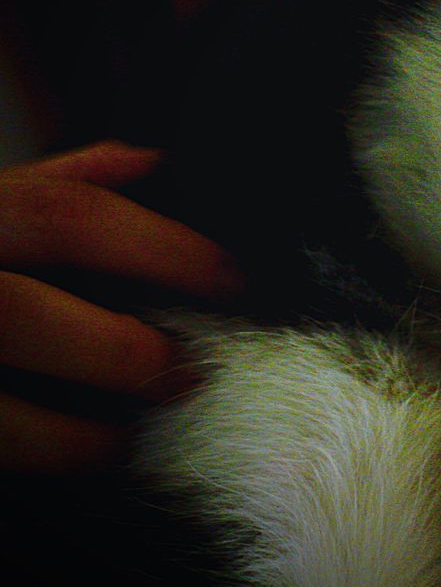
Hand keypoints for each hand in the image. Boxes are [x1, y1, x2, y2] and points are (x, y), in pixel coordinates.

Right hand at [0, 141, 241, 472]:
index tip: (231, 280)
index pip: (66, 215)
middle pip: (17, 314)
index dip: (162, 248)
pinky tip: (70, 465)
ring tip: (125, 442)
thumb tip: (153, 163)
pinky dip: (30, 461)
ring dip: (69, 437)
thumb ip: (51, 184)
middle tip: (183, 371)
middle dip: (113, 349)